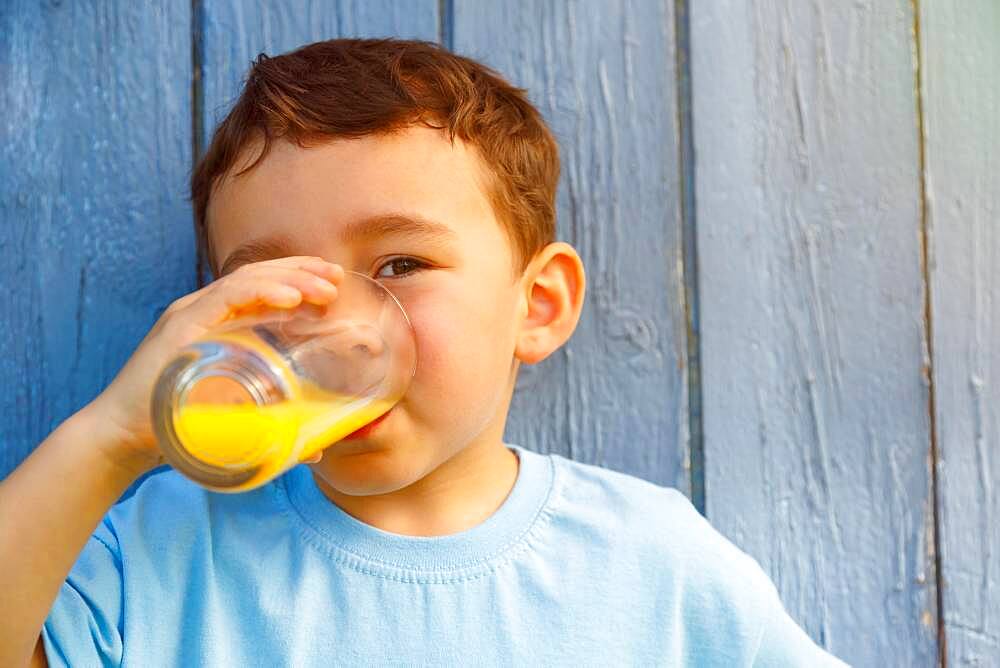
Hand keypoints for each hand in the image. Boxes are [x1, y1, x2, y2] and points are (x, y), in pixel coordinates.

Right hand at [85, 256, 343, 474]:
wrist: (123, 440)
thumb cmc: (178, 429)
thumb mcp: (239, 420)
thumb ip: (276, 427)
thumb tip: (318, 449)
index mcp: (219, 323)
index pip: (264, 286)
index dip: (300, 278)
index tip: (334, 283)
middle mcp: (204, 310)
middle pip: (260, 275)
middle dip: (303, 271)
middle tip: (338, 276)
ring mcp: (191, 314)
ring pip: (248, 280)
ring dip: (291, 279)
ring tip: (324, 288)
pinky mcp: (180, 325)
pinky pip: (226, 297)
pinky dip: (261, 292)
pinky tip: (291, 298)